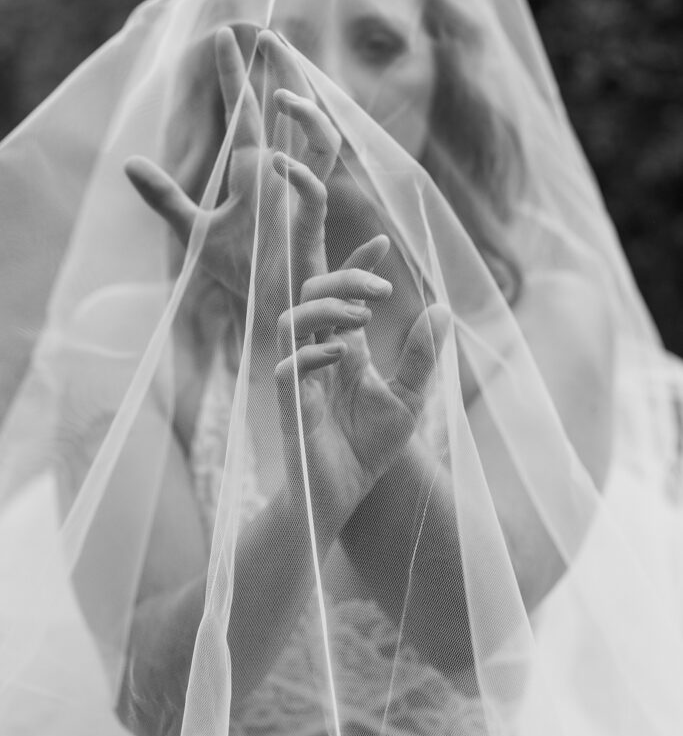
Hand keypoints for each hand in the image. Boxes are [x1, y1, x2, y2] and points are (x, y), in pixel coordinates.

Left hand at [124, 27, 340, 311]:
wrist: (266, 314)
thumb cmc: (238, 271)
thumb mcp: (192, 230)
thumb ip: (164, 197)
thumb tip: (129, 162)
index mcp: (252, 171)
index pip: (246, 112)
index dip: (236, 74)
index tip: (228, 36)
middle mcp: (280, 176)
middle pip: (294, 112)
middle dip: (288, 72)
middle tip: (272, 36)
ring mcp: (298, 200)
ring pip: (321, 143)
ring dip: (307, 116)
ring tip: (280, 95)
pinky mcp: (309, 230)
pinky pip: (314, 194)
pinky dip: (300, 175)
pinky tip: (279, 160)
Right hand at [275, 229, 450, 532]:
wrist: (344, 494)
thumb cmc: (369, 447)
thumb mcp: (410, 397)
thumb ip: (422, 355)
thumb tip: (443, 306)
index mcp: (342, 346)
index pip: (340, 292)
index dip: (356, 264)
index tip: (381, 242)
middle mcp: (316, 353)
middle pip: (311, 293)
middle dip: (343, 278)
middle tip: (382, 290)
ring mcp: (300, 377)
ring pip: (291, 320)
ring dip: (326, 309)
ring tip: (363, 316)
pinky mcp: (290, 407)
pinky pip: (287, 368)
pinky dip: (311, 354)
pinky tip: (342, 354)